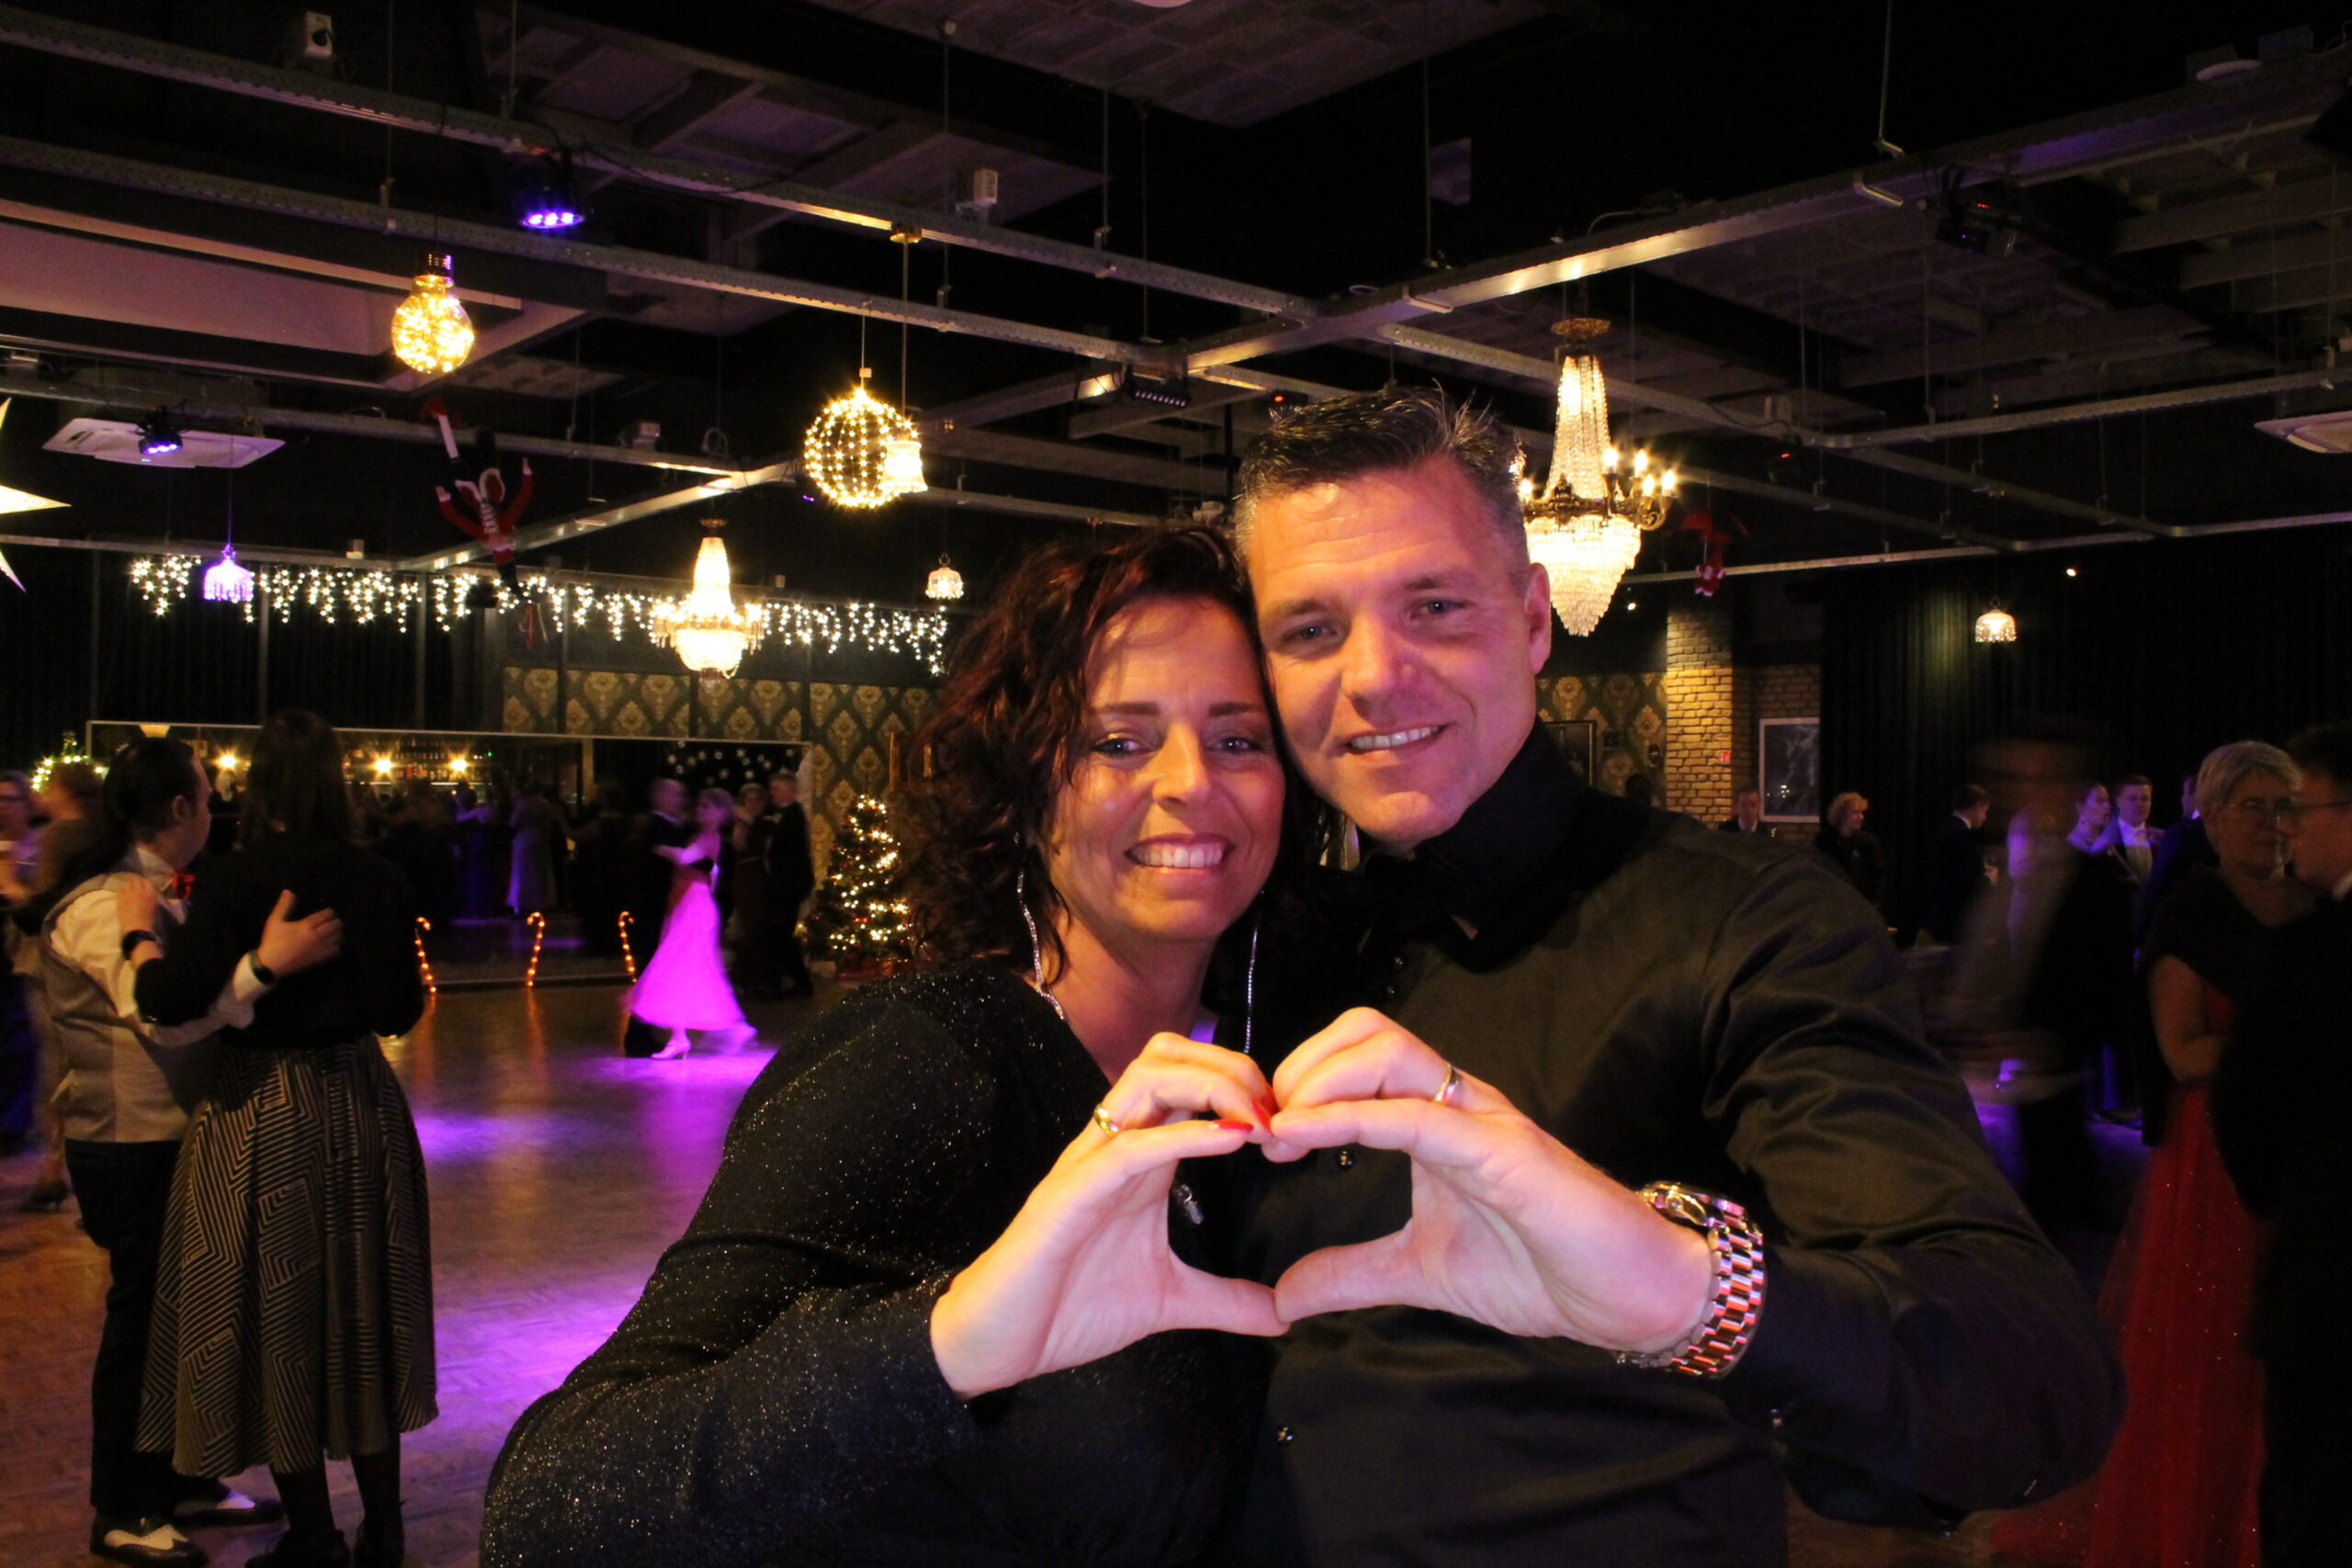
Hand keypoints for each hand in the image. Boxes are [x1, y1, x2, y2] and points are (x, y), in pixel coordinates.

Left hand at [115, 877, 161, 941]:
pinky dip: (122, 890)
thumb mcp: (154, 906)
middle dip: (137, 882)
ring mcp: (128, 895)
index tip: (146, 885)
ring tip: (130, 889)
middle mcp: (139, 891)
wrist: (137, 928)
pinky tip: (123, 893)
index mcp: (150, 893)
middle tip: (137, 886)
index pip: (148, 881)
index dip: (146, 883)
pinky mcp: (120, 899)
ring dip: (129, 885)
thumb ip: (152, 897)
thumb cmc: (149, 920)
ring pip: (127, 883)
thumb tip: (149, 892)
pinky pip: (120, 890)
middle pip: (137, 880)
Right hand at [256, 890, 343, 974]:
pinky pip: (336, 951)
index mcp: (306, 925)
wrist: (270, 965)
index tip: (329, 913)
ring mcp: (319, 948)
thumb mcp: (275, 921)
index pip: (326, 915)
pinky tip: (332, 945)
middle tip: (335, 922)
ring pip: (338, 938)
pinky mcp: (319, 959)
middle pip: (335, 925)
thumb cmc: (272, 941)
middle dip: (336, 922)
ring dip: (338, 934)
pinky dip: (337, 947)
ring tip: (335, 932)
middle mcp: (316, 936)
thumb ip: (284, 905)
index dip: (330, 913)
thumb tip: (288, 891)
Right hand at [931, 1035, 1285, 1398]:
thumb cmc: (1071, 1308)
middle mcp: (1114, 1144)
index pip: (1189, 1079)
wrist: (1000, 1344)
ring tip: (1258, 1121)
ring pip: (1146, 1078)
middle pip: (1169, 1056)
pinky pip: (1128, 1146)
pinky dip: (1182, 1135)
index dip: (1244, 1083)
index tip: (1293, 1122)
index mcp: (1139, 1156)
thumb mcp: (1170, 1301)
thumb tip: (1286, 1314)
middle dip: (1232, 1067)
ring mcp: (1089, 1163)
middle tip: (1279, 1112)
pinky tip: (1230, 1139)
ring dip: (1211, 1085)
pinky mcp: (1069, 1195)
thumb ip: (1226, 1300)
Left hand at [1266, 1008, 1712, 1354]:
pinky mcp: (1503, 1151)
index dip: (1298, 1080)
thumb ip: (1352, 1275)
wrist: (1626, 1298)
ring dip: (1318, 1079)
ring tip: (1281, 1132)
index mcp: (1435, 1119)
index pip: (1357, 1056)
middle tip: (1265, 1127)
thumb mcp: (1419, 1273)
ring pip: (1388, 1049)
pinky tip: (1303, 1137)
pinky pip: (1418, 1114)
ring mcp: (1481, 1119)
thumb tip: (1282, 1297)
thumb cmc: (1538, 1271)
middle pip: (1366, 1029)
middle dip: (1300, 1065)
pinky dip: (1351, 1117)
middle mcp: (1456, 1102)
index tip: (1257, 1133)